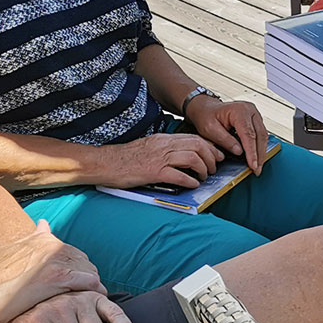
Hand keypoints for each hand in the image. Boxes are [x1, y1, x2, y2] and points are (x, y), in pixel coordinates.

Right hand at [0, 221, 105, 322]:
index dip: (78, 266)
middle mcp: (49, 245)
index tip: (81, 277)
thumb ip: (31, 239)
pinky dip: (95, 291)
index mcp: (40, 239)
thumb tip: (44, 224)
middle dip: (88, 275)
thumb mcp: (11, 251)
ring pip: (88, 270)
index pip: (70, 251)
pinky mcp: (57, 276)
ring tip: (95, 298)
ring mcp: (54, 259)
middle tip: (91, 291)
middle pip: (82, 260)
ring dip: (93, 284)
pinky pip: (87, 282)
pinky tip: (97, 301)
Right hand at [100, 132, 223, 189]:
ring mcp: (159, 158)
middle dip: (211, 157)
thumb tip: (182, 156)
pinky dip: (190, 181)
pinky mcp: (154, 172)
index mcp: (163, 139)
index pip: (194, 138)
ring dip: (203, 169)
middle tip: (214, 168)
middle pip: (198, 145)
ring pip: (192, 158)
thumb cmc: (125, 158)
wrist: (106, 163)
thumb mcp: (149, 147)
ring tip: (204, 177)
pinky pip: (179, 175)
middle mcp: (163, 146)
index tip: (216, 155)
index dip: (209, 146)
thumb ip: (165, 148)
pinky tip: (192, 185)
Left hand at [186, 94, 269, 172]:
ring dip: (261, 152)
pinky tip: (257, 157)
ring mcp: (254, 114)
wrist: (206, 108)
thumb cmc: (206, 115)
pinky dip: (260, 147)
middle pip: (260, 135)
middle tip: (257, 169)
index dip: (252, 152)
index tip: (253, 165)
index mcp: (239, 110)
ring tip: (258, 166)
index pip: (249, 135)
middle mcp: (250, 110)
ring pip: (263, 136)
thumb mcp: (210, 129)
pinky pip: (261, 134)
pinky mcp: (255, 120)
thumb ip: (224, 140)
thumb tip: (239, 152)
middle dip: (259, 155)